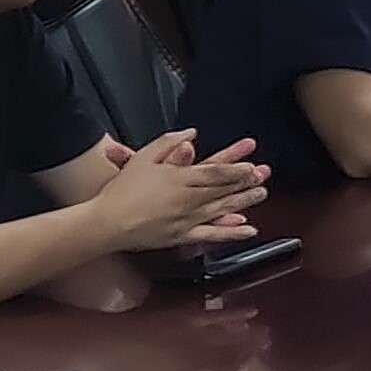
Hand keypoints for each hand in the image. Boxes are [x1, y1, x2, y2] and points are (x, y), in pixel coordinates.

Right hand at [89, 131, 266, 252]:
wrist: (107, 222)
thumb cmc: (122, 189)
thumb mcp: (143, 157)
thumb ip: (168, 142)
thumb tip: (191, 134)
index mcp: (179, 179)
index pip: (214, 172)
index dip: (235, 169)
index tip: (251, 165)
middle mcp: (188, 199)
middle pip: (222, 189)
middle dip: (245, 181)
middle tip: (264, 175)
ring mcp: (187, 219)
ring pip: (222, 209)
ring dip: (244, 201)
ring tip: (262, 194)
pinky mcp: (182, 236)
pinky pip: (211, 235)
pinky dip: (232, 232)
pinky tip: (248, 229)